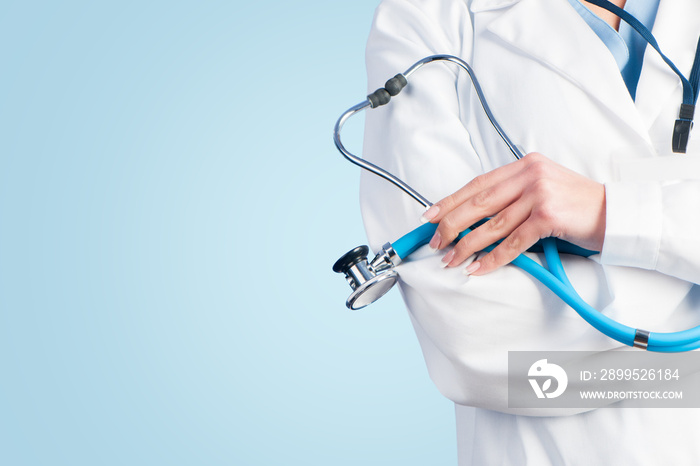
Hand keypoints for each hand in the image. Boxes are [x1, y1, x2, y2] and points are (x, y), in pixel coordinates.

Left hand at [421, 152, 605, 275]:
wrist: (615, 214)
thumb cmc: (577, 205)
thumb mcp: (543, 188)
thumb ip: (514, 194)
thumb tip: (475, 217)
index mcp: (525, 165)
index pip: (478, 184)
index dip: (451, 200)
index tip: (430, 216)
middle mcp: (530, 174)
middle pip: (479, 202)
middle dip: (451, 224)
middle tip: (435, 242)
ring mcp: (539, 193)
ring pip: (492, 224)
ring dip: (467, 246)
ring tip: (452, 260)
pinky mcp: (548, 215)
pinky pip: (513, 242)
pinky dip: (493, 258)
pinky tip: (478, 268)